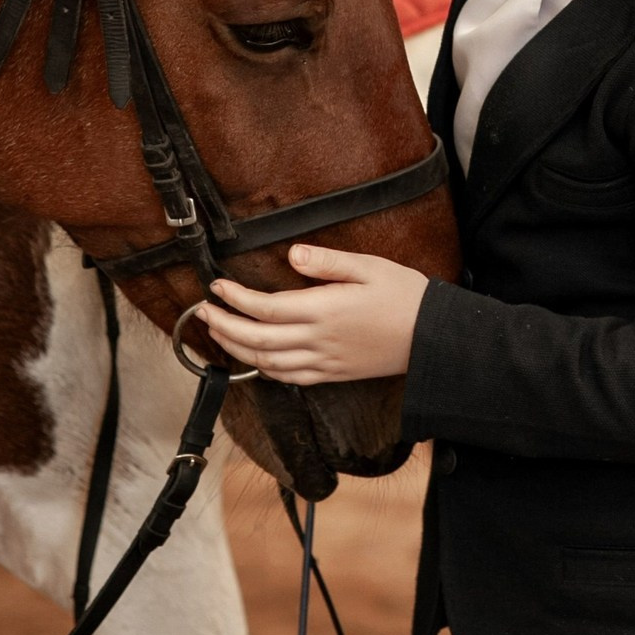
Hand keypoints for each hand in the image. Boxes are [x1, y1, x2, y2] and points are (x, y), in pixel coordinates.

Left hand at [195, 244, 428, 384]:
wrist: (432, 339)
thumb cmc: (403, 297)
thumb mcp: (369, 267)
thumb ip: (328, 262)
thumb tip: (293, 256)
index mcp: (324, 310)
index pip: (265, 308)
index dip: (235, 300)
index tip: (217, 287)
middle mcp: (318, 340)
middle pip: (257, 339)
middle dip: (224, 327)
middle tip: (202, 313)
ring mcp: (324, 362)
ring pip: (267, 363)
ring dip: (237, 350)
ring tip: (218, 334)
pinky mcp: (333, 374)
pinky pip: (289, 378)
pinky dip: (263, 369)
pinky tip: (255, 358)